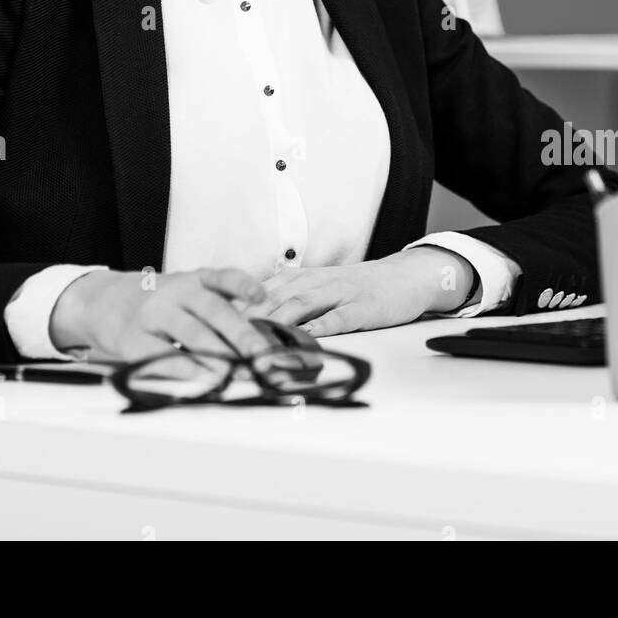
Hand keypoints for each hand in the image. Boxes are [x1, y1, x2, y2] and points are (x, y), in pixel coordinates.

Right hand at [49, 266, 274, 362]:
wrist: (102, 300)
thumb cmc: (158, 304)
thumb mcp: (186, 294)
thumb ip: (217, 311)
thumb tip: (255, 346)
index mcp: (194, 279)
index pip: (223, 277)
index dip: (243, 285)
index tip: (262, 297)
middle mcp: (176, 291)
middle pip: (214, 310)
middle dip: (242, 336)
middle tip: (263, 357)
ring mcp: (153, 313)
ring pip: (191, 333)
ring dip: (218, 356)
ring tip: (240, 374)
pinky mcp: (133, 339)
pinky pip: (163, 356)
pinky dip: (186, 371)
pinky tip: (202, 382)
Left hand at [240, 248, 476, 338]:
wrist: (406, 277)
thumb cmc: (360, 287)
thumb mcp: (322, 286)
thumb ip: (291, 296)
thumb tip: (254, 314)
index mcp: (305, 277)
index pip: (263, 287)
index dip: (236, 302)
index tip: (210, 319)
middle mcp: (317, 281)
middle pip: (275, 296)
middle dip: (247, 314)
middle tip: (221, 333)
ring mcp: (340, 293)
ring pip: (301, 304)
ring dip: (275, 321)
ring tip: (252, 338)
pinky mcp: (362, 308)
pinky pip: (338, 318)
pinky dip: (319, 328)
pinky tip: (304, 339)